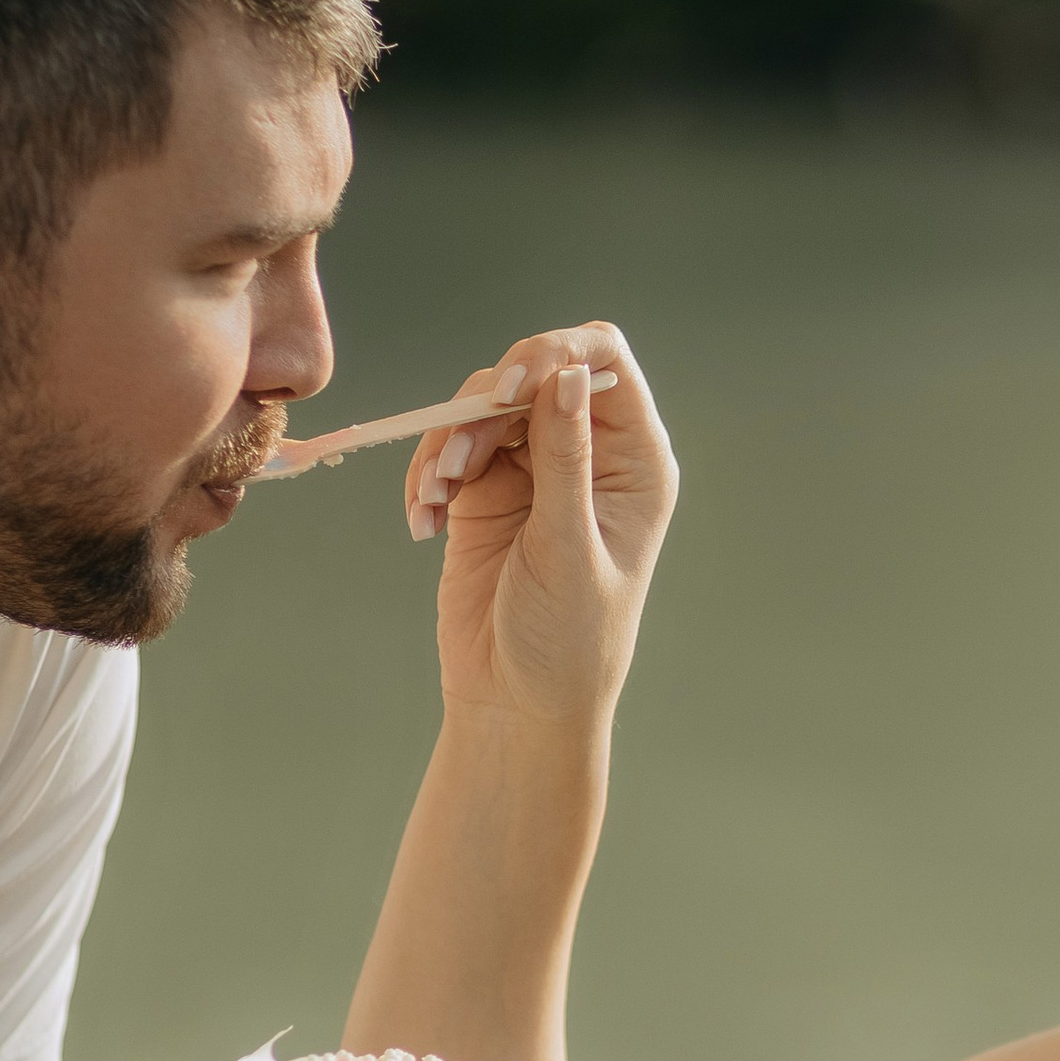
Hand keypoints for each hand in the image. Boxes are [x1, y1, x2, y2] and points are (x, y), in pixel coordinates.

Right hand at [401, 324, 676, 727]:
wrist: (517, 706)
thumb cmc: (566, 642)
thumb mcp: (567, 547)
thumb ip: (565, 459)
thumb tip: (569, 374)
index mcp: (635, 462)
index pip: (603, 361)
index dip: (554, 354)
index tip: (508, 389)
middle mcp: (588, 454)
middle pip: (534, 372)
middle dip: (487, 403)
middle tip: (458, 459)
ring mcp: (534, 470)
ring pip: (483, 406)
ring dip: (450, 440)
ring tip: (437, 496)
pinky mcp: (485, 493)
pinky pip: (449, 448)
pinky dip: (429, 472)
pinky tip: (424, 519)